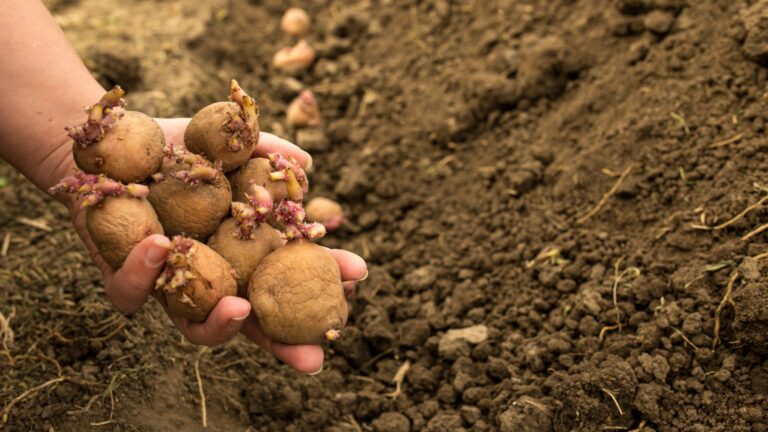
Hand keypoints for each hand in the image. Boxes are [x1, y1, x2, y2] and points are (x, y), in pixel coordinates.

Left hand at [69, 118, 366, 373]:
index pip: (290, 276)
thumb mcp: (227, 144)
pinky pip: (134, 293)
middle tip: (312, 358)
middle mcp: (214, 278)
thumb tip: (306, 166)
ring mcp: (172, 287)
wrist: (113, 150)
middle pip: (254, 325)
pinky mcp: (126, 281)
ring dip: (221, 325)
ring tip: (239, 307)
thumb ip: (266, 152)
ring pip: (197, 330)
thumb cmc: (179, 151)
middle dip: (284, 346)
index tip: (356, 273)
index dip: (324, 279)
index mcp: (244, 252)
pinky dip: (146, 272)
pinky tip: (162, 244)